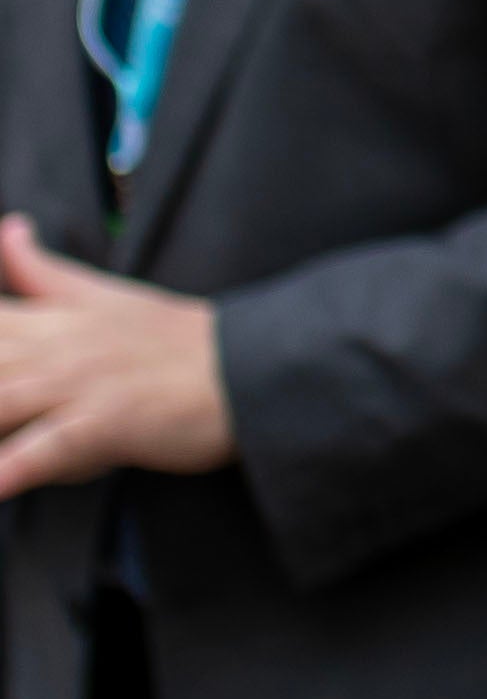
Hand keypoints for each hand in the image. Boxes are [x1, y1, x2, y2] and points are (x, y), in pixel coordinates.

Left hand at [0, 216, 231, 493]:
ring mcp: (74, 385)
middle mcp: (49, 347)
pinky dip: (10, 468)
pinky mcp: (103, 423)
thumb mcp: (107, 296)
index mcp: (45, 317)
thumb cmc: (175, 342)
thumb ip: (44, 273)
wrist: (250, 369)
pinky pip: (43, 448)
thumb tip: (8, 230)